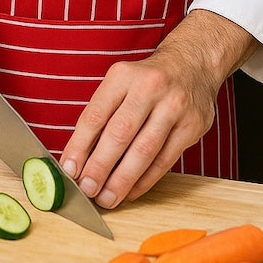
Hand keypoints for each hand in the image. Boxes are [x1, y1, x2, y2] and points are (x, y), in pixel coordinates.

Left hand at [59, 10, 254, 207]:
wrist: (192, 64)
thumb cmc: (146, 80)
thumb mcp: (120, 83)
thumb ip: (101, 116)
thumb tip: (77, 159)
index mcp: (123, 75)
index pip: (96, 115)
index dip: (80, 145)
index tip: (69, 169)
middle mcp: (150, 87)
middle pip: (120, 134)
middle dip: (100, 166)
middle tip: (86, 189)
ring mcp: (174, 106)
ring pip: (144, 151)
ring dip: (122, 180)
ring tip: (106, 198)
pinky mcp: (192, 125)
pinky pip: (165, 160)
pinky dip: (145, 180)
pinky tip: (130, 191)